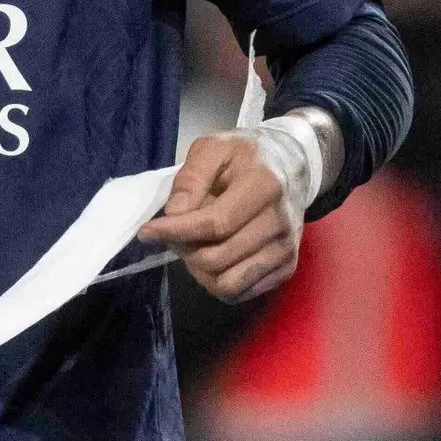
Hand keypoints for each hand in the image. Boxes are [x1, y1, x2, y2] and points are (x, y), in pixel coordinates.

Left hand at [140, 115, 334, 302]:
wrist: (293, 166)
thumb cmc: (247, 156)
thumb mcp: (213, 148)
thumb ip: (191, 178)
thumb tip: (174, 214)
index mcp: (264, 185)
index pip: (215, 224)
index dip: (177, 232)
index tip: (147, 232)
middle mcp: (280, 222)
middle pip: (217, 258)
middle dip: (185, 250)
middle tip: (175, 234)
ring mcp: (286, 248)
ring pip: (228, 284)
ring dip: (199, 271)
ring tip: (195, 246)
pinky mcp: (286, 268)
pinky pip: (241, 293)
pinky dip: (217, 281)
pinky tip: (213, 256)